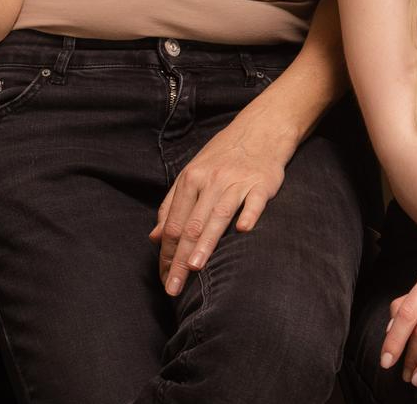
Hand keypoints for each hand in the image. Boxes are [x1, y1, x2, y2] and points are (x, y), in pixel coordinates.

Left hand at [149, 97, 297, 294]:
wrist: (260, 129)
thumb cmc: (223, 156)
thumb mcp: (192, 174)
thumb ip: (171, 206)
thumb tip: (154, 237)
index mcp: (190, 180)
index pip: (173, 223)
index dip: (166, 253)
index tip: (164, 279)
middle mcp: (210, 181)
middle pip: (191, 225)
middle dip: (180, 258)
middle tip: (173, 287)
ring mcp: (237, 181)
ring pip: (218, 215)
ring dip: (206, 242)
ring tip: (195, 268)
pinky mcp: (262, 182)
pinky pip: (254, 201)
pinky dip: (249, 214)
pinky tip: (242, 230)